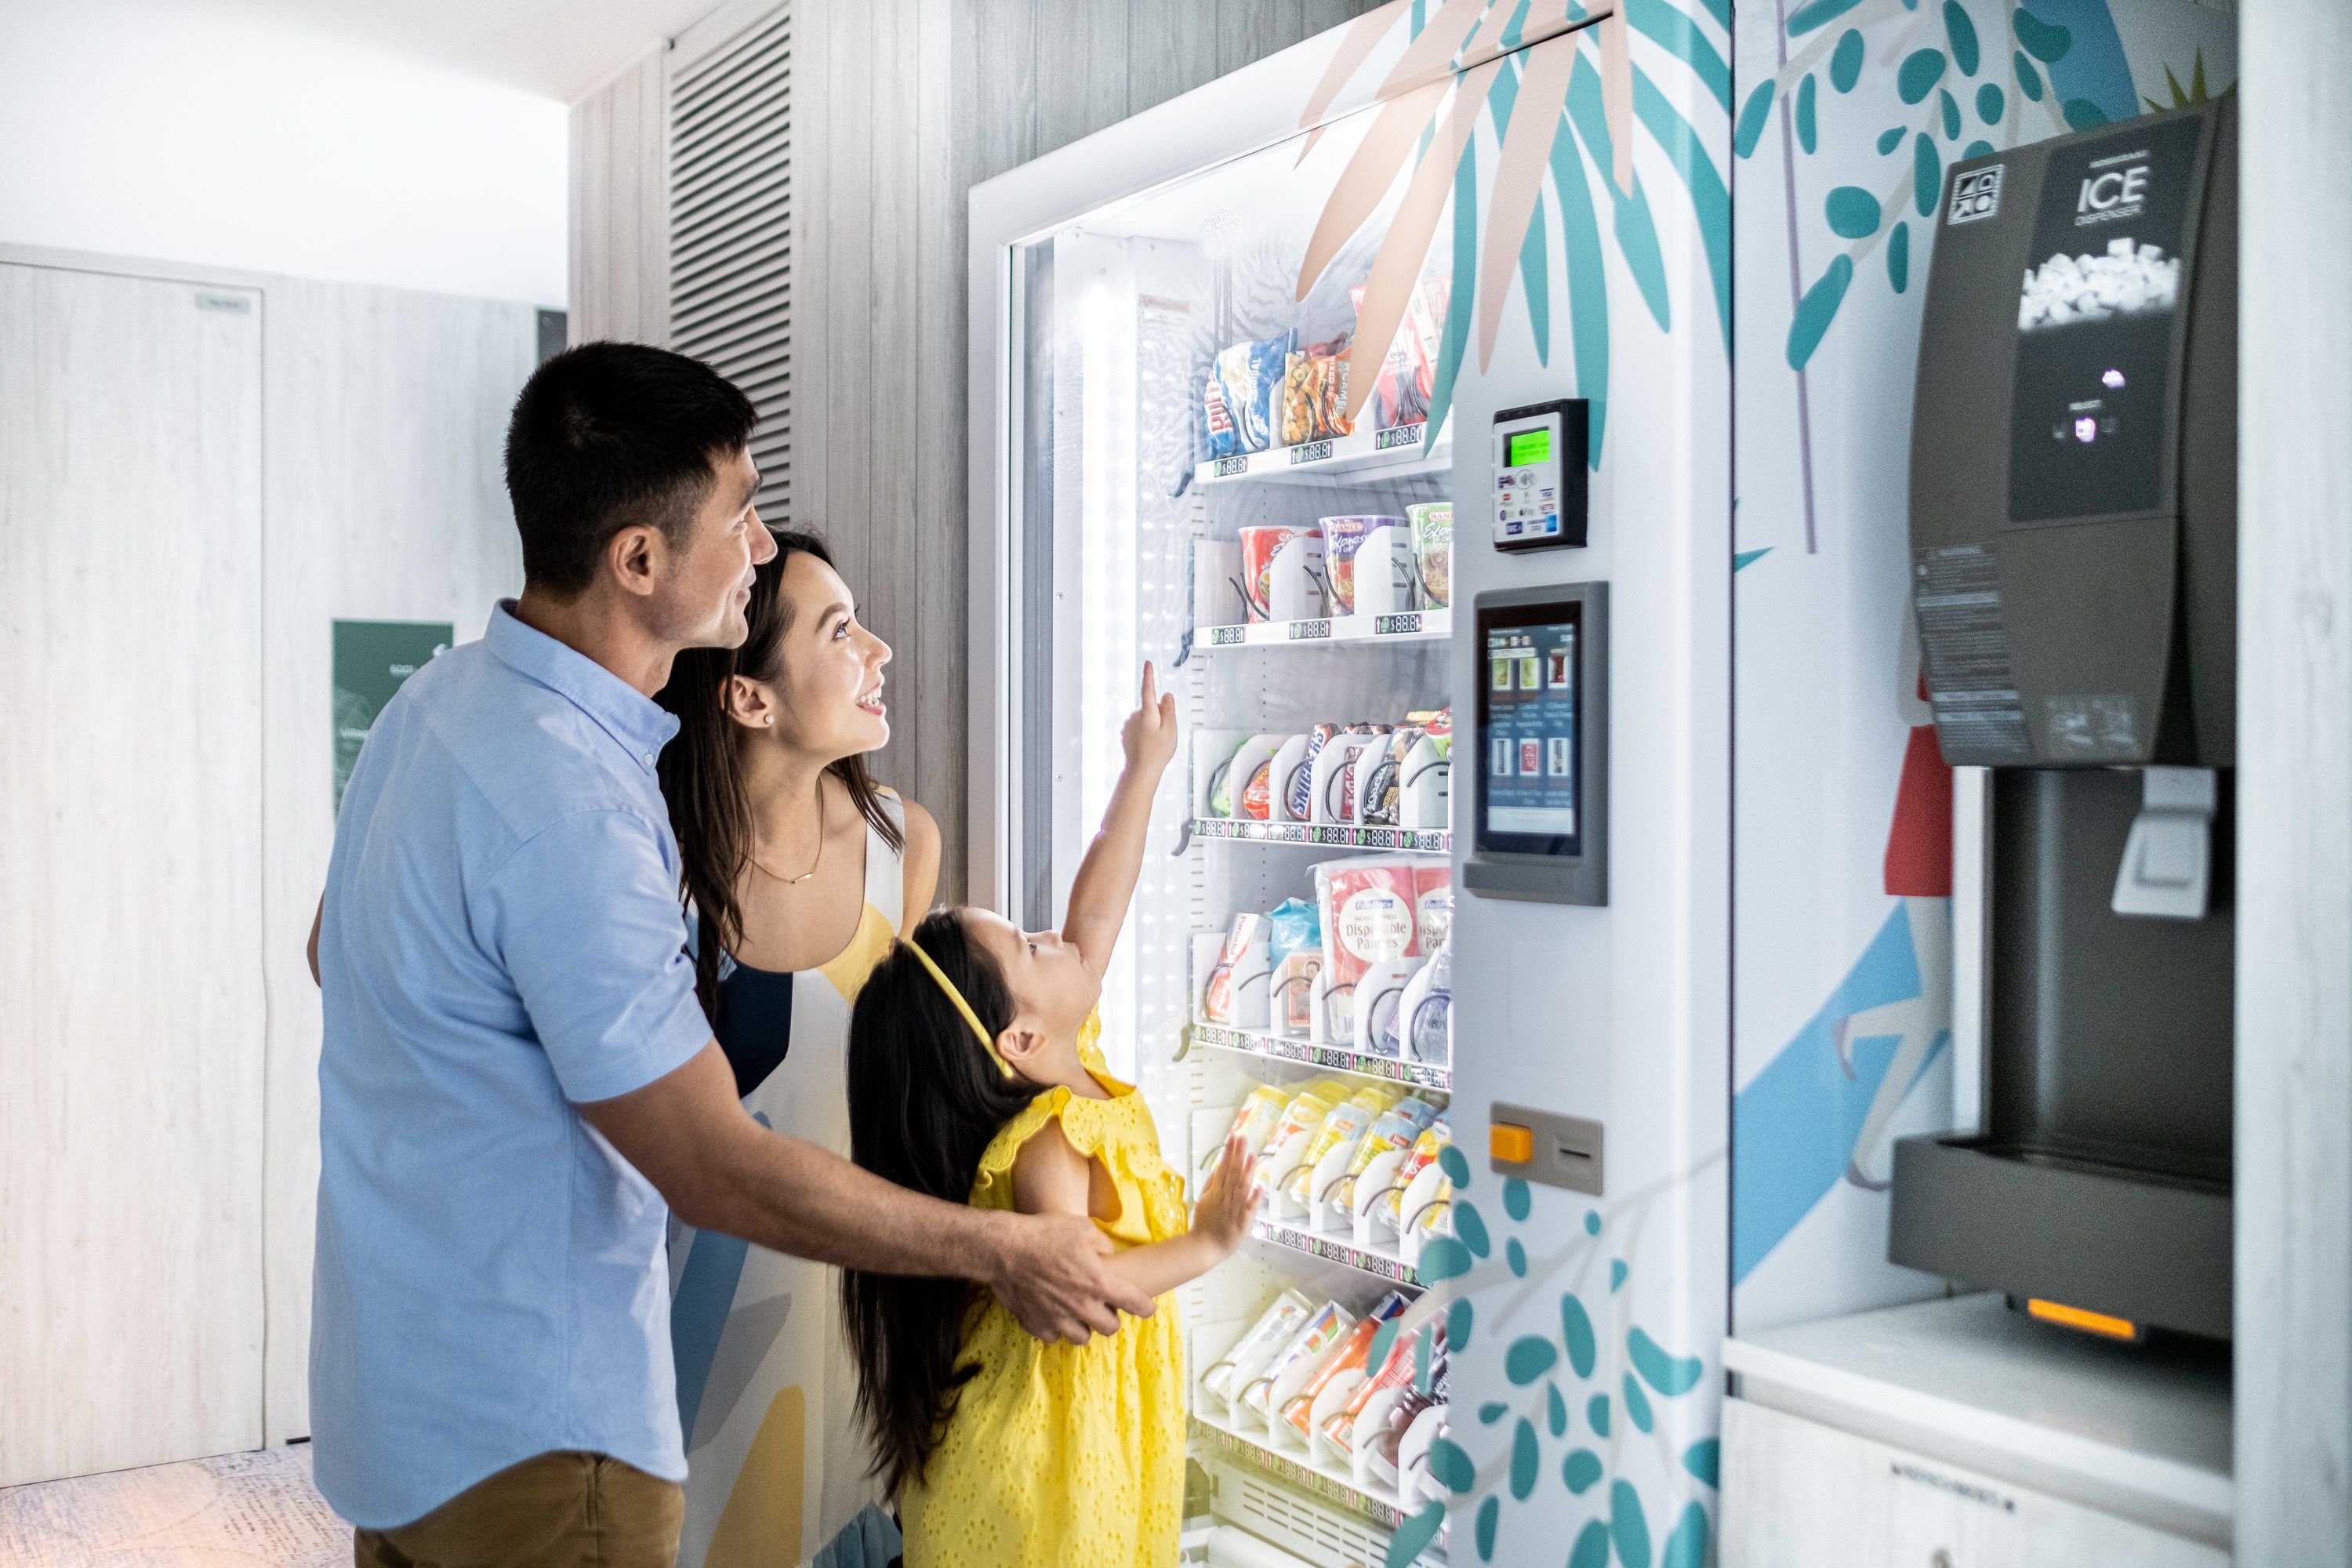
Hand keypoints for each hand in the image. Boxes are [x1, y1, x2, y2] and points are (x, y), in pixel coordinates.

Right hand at [987, 1211, 1157, 1343]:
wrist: (1004, 1249)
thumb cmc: (1044, 1234)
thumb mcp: (1081, 1228)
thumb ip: (1102, 1244)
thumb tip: (1107, 1254)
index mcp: (1099, 1283)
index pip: (1135, 1303)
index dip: (1145, 1308)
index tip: (1147, 1309)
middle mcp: (1082, 1307)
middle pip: (1110, 1328)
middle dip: (1111, 1318)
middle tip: (1104, 1305)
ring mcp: (1059, 1319)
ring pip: (1083, 1338)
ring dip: (1085, 1327)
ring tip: (1079, 1313)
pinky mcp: (1037, 1324)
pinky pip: (1054, 1336)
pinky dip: (1056, 1328)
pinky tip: (1053, 1313)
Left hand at [1119, 662, 1179, 777]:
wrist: (1140, 770)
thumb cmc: (1157, 752)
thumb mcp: (1170, 730)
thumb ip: (1169, 711)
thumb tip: (1165, 695)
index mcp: (1147, 713)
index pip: (1148, 689)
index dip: (1149, 676)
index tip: (1148, 663)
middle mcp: (1135, 716)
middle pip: (1151, 708)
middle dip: (1159, 716)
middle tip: (1163, 735)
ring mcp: (1129, 724)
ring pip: (1145, 718)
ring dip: (1152, 725)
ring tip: (1155, 743)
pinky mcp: (1126, 732)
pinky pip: (1139, 726)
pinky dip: (1144, 732)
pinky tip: (1147, 745)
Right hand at [1189, 1133, 1259, 1253]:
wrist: (1204, 1248)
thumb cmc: (1205, 1223)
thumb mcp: (1203, 1199)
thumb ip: (1211, 1182)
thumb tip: (1219, 1164)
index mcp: (1216, 1192)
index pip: (1223, 1167)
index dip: (1229, 1152)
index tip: (1233, 1136)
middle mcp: (1225, 1198)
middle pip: (1232, 1174)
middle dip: (1238, 1155)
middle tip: (1243, 1138)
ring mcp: (1234, 1210)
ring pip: (1241, 1189)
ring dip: (1247, 1173)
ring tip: (1253, 1156)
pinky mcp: (1242, 1223)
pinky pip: (1248, 1210)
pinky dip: (1253, 1199)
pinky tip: (1259, 1187)